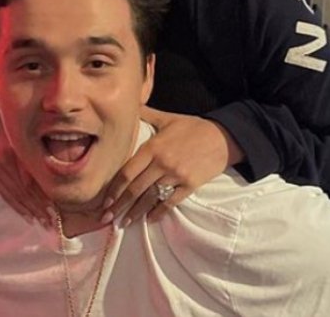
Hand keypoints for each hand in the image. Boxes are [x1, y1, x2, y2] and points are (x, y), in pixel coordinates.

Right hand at [0, 106, 51, 225]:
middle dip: (39, 208)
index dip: (44, 199)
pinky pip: (2, 191)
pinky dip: (15, 204)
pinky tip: (26, 214)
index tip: (57, 211)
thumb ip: (42, 154)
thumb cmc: (23, 122)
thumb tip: (57, 178)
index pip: (31, 182)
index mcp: (16, 151)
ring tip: (42, 221)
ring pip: (13, 194)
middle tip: (53, 223)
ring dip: (29, 210)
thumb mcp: (34, 133)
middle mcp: (2, 160)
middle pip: (24, 190)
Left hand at [101, 107, 241, 225]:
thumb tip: (130, 106)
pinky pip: (171, 202)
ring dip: (135, 212)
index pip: (128, 171)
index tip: (105, 200)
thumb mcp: (169, 118)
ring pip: (150, 198)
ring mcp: (177, 176)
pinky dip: (159, 212)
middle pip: (136, 188)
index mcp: (153, 147)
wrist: (225, 137)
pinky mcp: (190, 185)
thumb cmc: (194, 127)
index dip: (114, 188)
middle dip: (119, 205)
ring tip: (124, 223)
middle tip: (106, 218)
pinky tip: (150, 219)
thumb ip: (147, 115)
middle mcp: (162, 163)